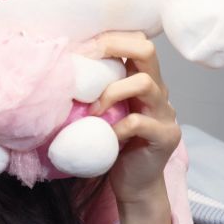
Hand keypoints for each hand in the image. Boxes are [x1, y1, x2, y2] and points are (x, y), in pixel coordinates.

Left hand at [84, 31, 179, 223]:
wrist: (134, 184)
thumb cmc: (112, 143)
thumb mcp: (103, 109)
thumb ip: (95, 88)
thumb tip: (57, 65)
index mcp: (142, 78)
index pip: (136, 40)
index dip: (109, 38)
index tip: (81, 49)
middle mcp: (158, 90)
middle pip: (147, 49)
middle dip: (114, 48)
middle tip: (88, 62)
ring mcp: (165, 112)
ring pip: (145, 82)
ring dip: (112, 92)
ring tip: (94, 111)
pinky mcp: (165, 136)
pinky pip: (139, 121)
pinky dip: (117, 127)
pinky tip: (107, 136)